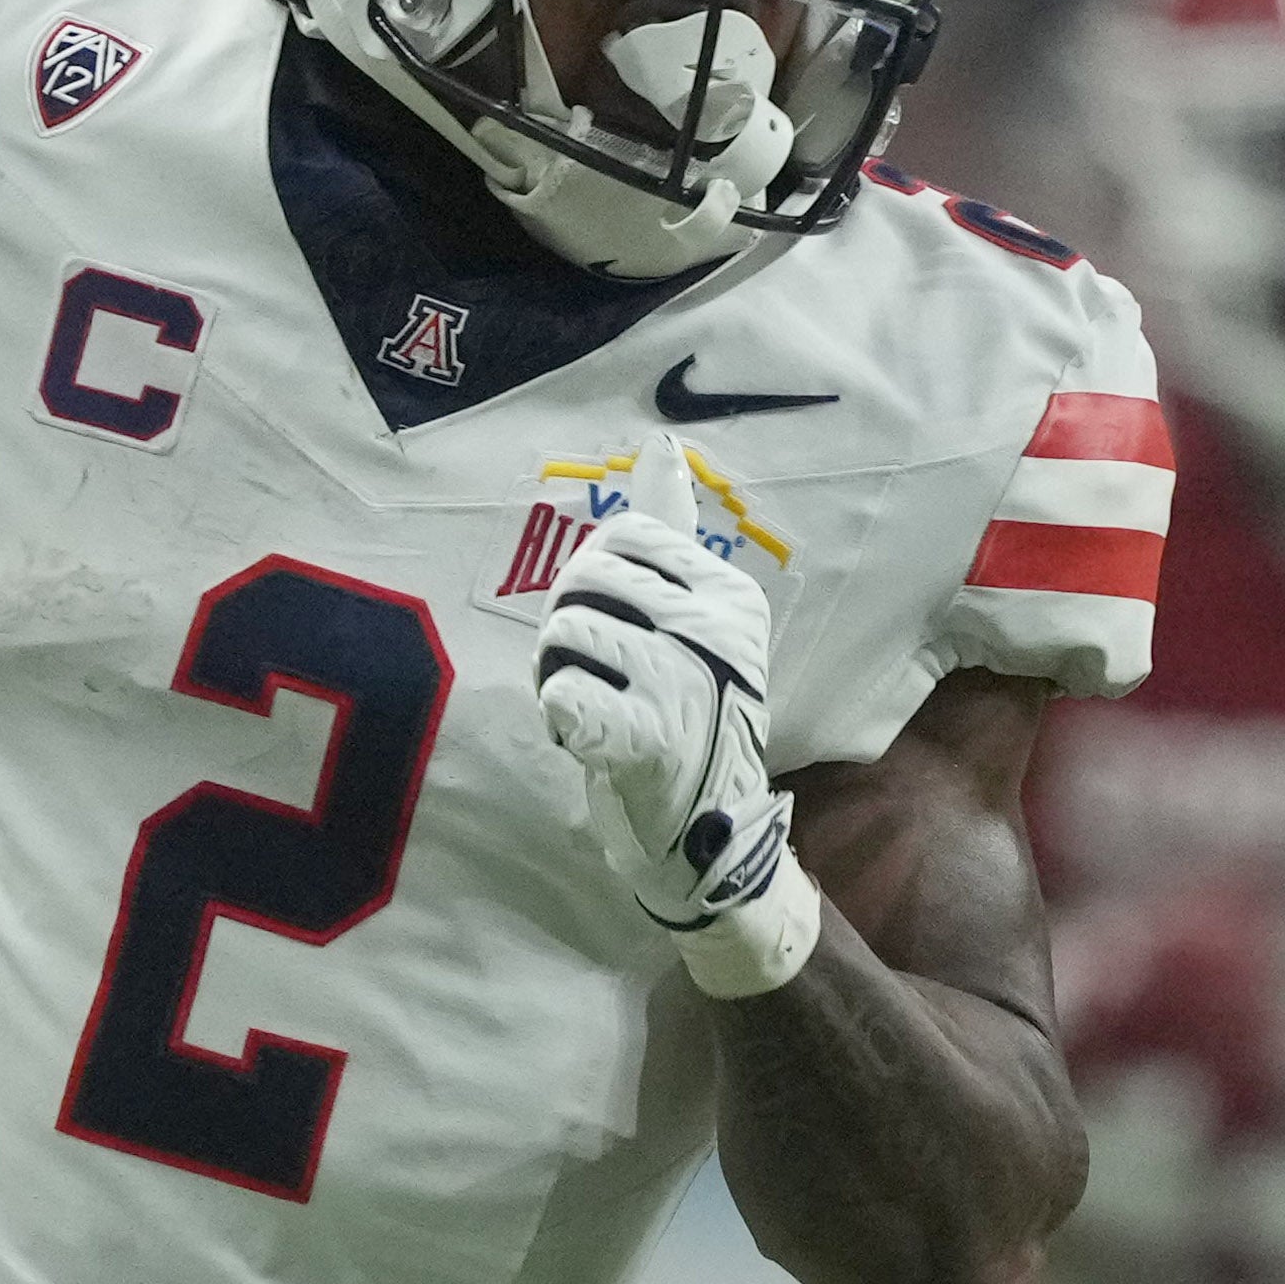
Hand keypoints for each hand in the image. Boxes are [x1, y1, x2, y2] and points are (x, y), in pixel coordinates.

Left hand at [532, 505, 828, 1000]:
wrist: (710, 834)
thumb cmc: (689, 717)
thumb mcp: (695, 620)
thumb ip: (672, 535)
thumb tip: (662, 449)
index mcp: (728, 593)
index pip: (622, 538)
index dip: (592, 584)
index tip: (617, 635)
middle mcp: (715, 629)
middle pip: (585, 581)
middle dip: (567, 630)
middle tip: (597, 680)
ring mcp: (685, 681)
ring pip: (564, 634)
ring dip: (556, 677)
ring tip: (594, 711)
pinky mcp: (650, 739)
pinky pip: (562, 695)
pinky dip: (560, 718)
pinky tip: (590, 739)